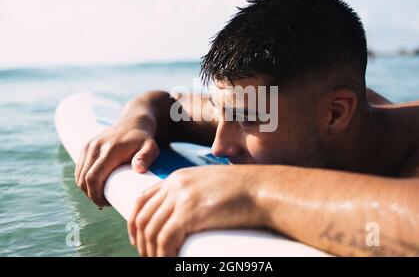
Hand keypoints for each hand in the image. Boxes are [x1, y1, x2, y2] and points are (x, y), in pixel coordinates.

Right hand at [75, 114, 159, 206]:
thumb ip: (147, 156)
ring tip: (100, 195)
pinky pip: (79, 168)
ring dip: (86, 188)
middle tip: (104, 202)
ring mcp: (89, 146)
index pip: (93, 177)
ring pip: (78, 175)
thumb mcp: (151, 147)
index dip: (95, 195)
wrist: (134, 120)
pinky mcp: (86, 146)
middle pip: (83, 179)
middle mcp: (96, 147)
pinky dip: (83, 180)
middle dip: (90, 194)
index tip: (105, 203)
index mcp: (110, 150)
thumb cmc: (144, 138)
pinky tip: (92, 187)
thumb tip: (139, 169)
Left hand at [127, 165, 263, 256]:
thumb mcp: (210, 185)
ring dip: (151, 251)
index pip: (142, 199)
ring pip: (151, 230)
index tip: (138, 239)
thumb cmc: (244, 190)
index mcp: (178, 178)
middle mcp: (175, 185)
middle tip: (148, 256)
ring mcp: (181, 197)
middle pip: (143, 216)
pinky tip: (169, 261)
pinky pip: (165, 239)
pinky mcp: (189, 212)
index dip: (135, 221)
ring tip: (158, 261)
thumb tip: (185, 217)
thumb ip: (193, 194)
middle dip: (140, 241)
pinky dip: (163, 255)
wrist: (262, 188)